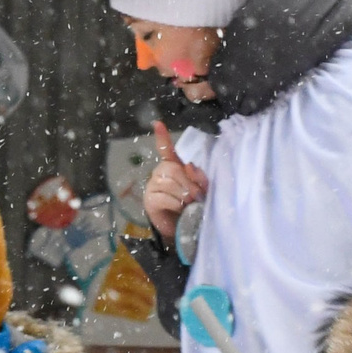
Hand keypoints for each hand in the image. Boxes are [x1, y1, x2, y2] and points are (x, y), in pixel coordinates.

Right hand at [144, 122, 207, 243]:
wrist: (183, 229)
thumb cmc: (193, 207)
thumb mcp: (201, 190)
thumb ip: (199, 177)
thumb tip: (189, 166)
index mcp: (173, 167)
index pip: (166, 149)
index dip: (162, 137)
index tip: (158, 123)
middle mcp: (160, 173)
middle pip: (173, 169)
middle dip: (189, 183)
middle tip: (198, 197)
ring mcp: (153, 185)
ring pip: (168, 182)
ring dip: (184, 195)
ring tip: (190, 205)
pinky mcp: (149, 200)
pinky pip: (164, 196)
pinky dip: (176, 203)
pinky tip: (180, 209)